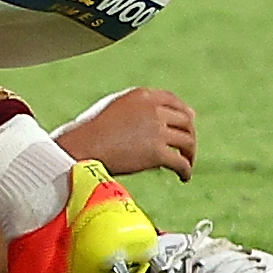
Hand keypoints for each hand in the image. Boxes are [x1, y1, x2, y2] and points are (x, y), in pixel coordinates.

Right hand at [60, 84, 196, 180]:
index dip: (184, 113)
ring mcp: (156, 130)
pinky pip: (181, 163)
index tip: (188, 123)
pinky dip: (186, 171)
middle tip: (186, 148)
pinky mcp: (157, 152)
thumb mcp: (114, 106)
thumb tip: (164, 117)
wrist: (81, 147)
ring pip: (188, 142)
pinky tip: (183, 177)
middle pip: (185, 121)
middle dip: (189, 134)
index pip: (173, 100)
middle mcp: (153, 110)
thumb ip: (138, 107)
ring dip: (190, 154)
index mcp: (142, 95)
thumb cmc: (91, 129)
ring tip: (186, 163)